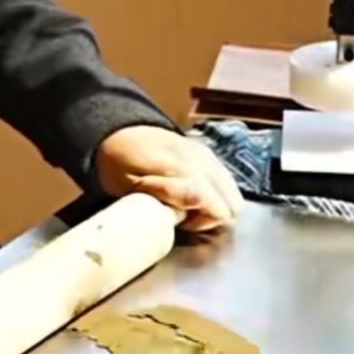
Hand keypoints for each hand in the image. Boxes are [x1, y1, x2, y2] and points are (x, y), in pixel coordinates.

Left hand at [94, 126, 243, 231]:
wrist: (119, 131)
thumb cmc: (119, 164)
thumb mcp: (130, 183)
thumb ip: (166, 192)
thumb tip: (199, 201)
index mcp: (185, 168)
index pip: (219, 207)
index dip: (201, 223)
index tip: (178, 222)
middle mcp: (204, 160)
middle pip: (233, 205)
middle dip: (212, 219)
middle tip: (183, 217)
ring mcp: (208, 155)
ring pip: (234, 195)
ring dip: (215, 207)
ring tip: (187, 207)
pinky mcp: (208, 154)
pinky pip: (227, 182)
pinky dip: (216, 195)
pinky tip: (192, 195)